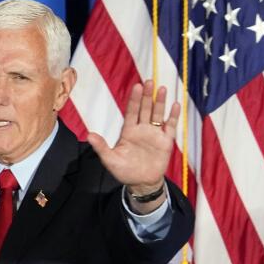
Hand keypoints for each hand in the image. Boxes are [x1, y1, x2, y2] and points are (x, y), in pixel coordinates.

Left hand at [86, 80, 179, 194]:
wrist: (141, 182)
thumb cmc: (124, 171)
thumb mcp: (110, 159)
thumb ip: (101, 147)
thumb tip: (89, 135)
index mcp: (128, 132)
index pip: (131, 112)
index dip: (134, 100)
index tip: (136, 86)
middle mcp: (142, 130)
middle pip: (145, 109)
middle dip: (147, 96)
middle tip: (148, 81)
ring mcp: (154, 134)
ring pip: (157, 114)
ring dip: (160, 102)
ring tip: (162, 88)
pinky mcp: (165, 141)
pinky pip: (170, 126)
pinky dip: (173, 116)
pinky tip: (175, 105)